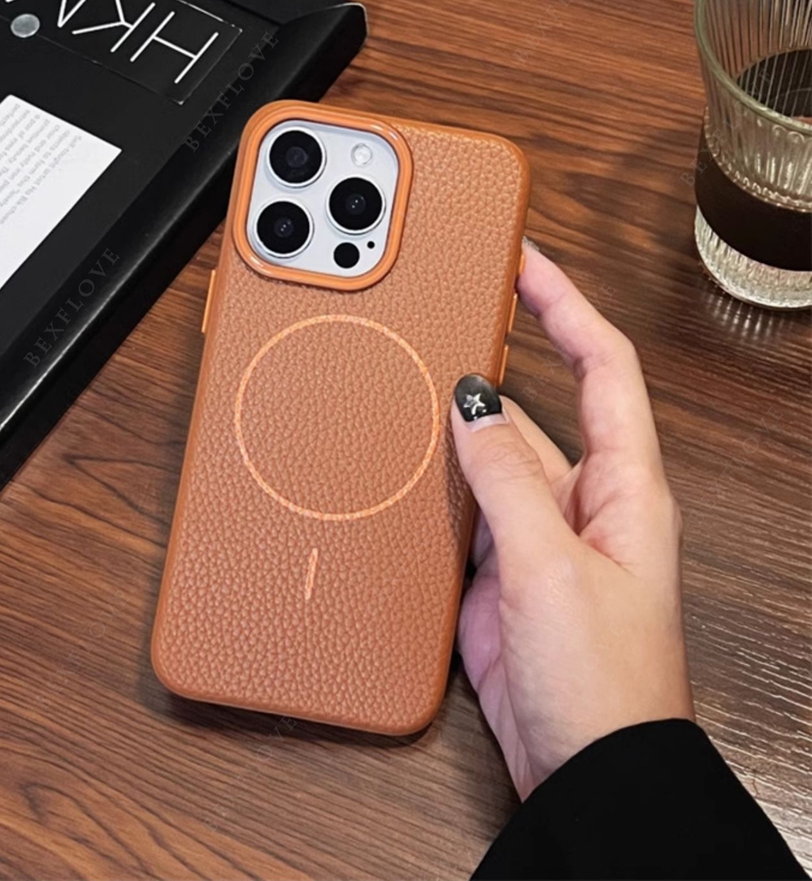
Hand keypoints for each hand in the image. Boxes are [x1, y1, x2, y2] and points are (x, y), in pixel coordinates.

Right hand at [451, 243, 693, 800]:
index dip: (568, 307)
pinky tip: (408, 472)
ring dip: (458, 431)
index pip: (604, 369)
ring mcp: (540, 538)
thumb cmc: (604, 681)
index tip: (527, 264)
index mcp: (625, 489)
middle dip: (498, 364)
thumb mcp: (552, 568)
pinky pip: (467, 509)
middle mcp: (585, 503)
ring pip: (493, 460)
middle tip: (450, 317)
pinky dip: (438, 487)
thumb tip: (476, 406)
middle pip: (539, 408)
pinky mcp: (502, 573)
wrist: (584, 768)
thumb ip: (511, 481)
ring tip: (412, 391)